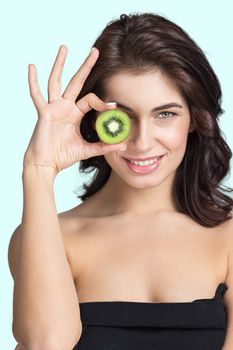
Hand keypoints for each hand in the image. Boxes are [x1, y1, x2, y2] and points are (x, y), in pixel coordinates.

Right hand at [24, 45, 126, 175]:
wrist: (47, 163)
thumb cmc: (63, 155)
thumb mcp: (87, 149)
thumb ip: (104, 146)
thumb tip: (123, 146)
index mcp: (75, 114)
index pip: (91, 100)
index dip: (103, 102)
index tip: (115, 106)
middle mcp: (65, 107)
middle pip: (76, 82)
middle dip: (85, 66)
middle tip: (95, 50)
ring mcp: (53, 108)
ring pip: (56, 81)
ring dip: (60, 64)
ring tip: (65, 48)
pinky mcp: (44, 112)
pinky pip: (36, 95)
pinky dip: (33, 82)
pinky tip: (31, 67)